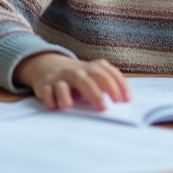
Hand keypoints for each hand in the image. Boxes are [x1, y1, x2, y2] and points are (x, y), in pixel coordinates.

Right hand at [13, 53, 129, 110]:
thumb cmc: (78, 75)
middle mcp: (75, 72)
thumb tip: (127, 100)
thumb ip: (108, 83)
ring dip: (66, 94)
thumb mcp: (93, 74)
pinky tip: (53, 106)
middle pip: (86, 79)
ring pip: (63, 84)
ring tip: (69, 105)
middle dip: (95, 92)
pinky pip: (46, 91)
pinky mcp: (45, 85)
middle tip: (104, 108)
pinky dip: (49, 97)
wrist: (48, 65)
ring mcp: (59, 78)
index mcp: (91, 68)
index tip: (125, 100)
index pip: (106, 73)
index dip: (117, 85)